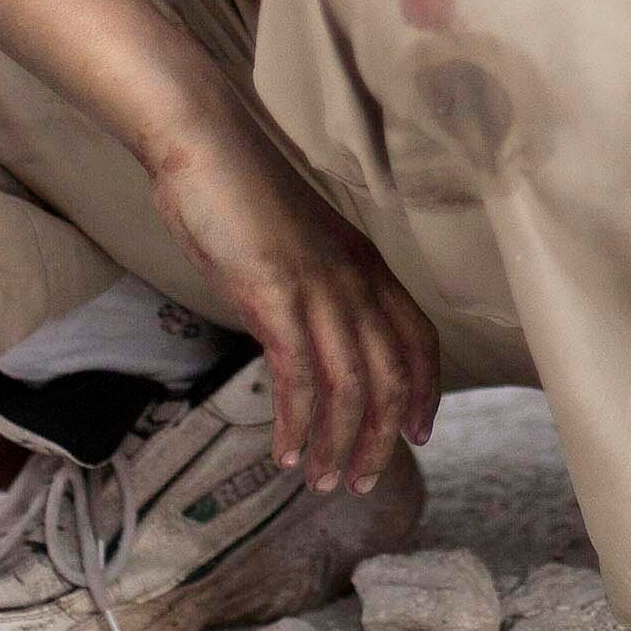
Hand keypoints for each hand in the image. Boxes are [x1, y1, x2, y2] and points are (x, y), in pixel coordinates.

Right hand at [148, 125, 439, 492]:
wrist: (205, 147)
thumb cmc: (240, 197)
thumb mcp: (296, 248)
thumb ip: (314, 289)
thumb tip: (308, 335)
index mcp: (367, 266)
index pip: (419, 340)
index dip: (425, 392)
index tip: (419, 435)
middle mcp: (356, 280)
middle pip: (392, 377)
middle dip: (381, 438)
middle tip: (360, 481)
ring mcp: (319, 289)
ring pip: (350, 388)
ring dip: (338, 444)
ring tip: (322, 483)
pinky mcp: (276, 297)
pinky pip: (299, 378)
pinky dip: (297, 425)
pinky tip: (286, 453)